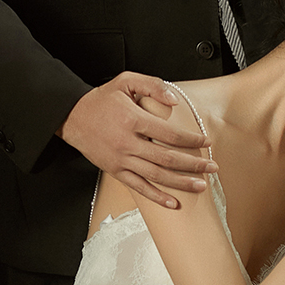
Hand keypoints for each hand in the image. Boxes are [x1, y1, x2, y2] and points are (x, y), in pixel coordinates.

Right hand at [58, 74, 211, 207]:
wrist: (72, 116)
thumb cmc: (101, 99)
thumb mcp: (125, 81)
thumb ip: (152, 85)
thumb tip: (175, 101)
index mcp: (133, 120)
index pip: (170, 134)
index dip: (191, 139)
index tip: (206, 142)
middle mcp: (128, 143)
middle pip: (168, 159)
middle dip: (194, 165)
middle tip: (213, 168)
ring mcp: (121, 160)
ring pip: (156, 176)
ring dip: (181, 183)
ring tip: (201, 186)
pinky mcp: (115, 170)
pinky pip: (138, 188)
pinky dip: (156, 197)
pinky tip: (172, 203)